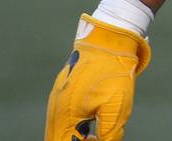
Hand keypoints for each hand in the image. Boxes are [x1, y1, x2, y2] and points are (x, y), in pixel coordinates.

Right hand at [45, 14, 150, 140]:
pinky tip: (89, 123)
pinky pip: (63, 117)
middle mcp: (55, 109)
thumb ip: (109, 134)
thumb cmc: (113, 74)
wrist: (110, 41)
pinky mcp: (62, 92)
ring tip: (93, 134)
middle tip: (94, 138)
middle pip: (57, 138)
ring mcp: (57, 99)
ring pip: (59, 129)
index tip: (94, 140)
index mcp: (64, 116)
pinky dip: (74, 126)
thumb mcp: (116, 109)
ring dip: (74, 136)